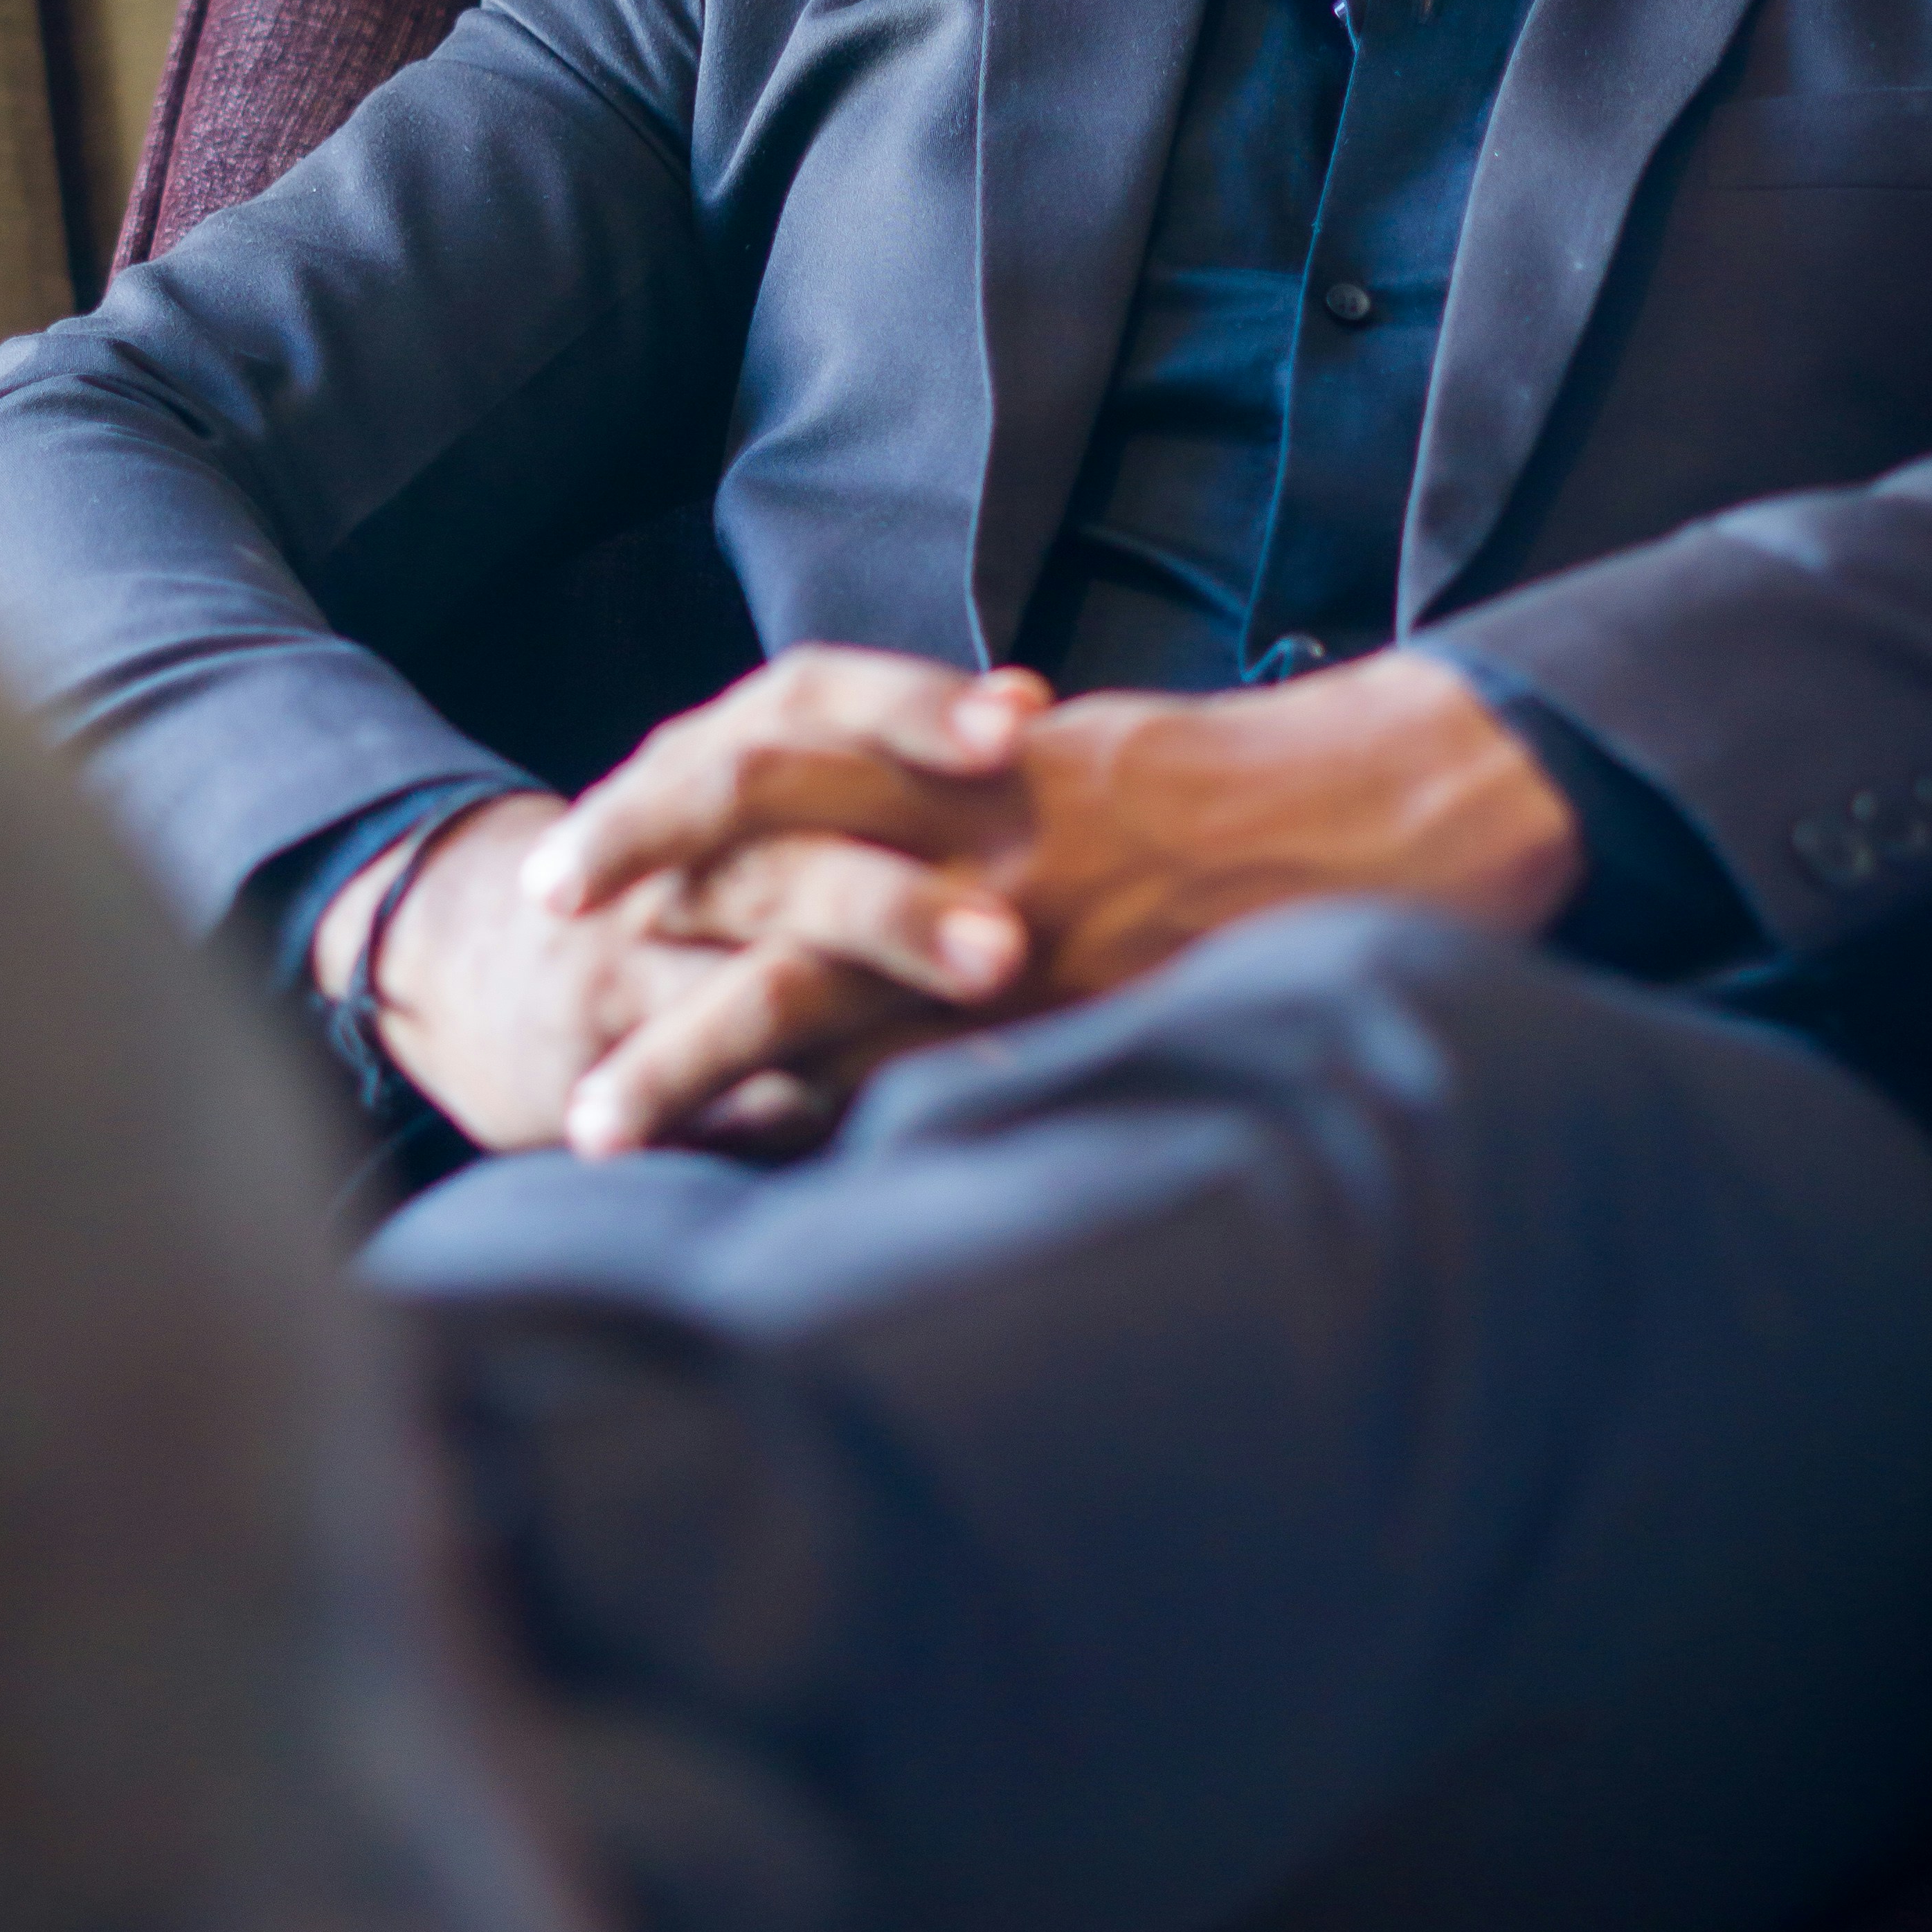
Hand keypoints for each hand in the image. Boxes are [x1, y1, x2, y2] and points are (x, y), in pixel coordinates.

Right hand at [309, 688, 1046, 1155]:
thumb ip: (883, 757)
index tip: (1020, 723)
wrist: (480, 964)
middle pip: (778, 850)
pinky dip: (760, 1113)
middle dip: (893, 898)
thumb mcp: (754, 793)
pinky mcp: (601, 1065)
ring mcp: (626, 960)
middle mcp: (669, 851)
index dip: (909, 706)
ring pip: (734, 985)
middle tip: (1008, 942)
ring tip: (937, 1033)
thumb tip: (1031, 699)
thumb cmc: (687, 878)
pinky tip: (836, 1127)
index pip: (807, 701)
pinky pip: (689, 1096)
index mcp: (711, 759)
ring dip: (835, 1011)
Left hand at [528, 642, 1585, 1140]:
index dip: (654, 810)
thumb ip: (978, 803)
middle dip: (635, 906)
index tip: (561, 874)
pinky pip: (934, 1071)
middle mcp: (972, 815)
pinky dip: (844, 1126)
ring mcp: (1022, 909)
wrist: (1402, 798)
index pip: (769, 757)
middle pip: (756, 842)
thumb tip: (888, 849)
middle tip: (529, 949)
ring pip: (819, 982)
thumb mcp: (1086, 766)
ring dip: (697, 1057)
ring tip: (598, 1129)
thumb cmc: (1245, 788)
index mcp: (968, 748)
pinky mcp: (1077, 997)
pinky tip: (766, 1183)